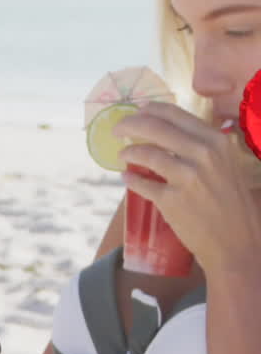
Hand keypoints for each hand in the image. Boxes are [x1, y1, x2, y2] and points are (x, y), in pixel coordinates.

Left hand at [114, 102, 260, 272]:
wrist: (236, 243)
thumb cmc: (233, 204)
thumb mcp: (227, 164)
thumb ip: (203, 147)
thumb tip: (169, 132)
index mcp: (216, 141)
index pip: (175, 114)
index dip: (150, 110)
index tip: (137, 111)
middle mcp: (202, 154)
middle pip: (154, 128)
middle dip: (129, 125)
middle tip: (117, 130)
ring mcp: (186, 177)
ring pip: (145, 154)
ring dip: (128, 153)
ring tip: (122, 156)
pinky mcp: (172, 201)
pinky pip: (142, 184)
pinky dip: (131, 180)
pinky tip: (127, 178)